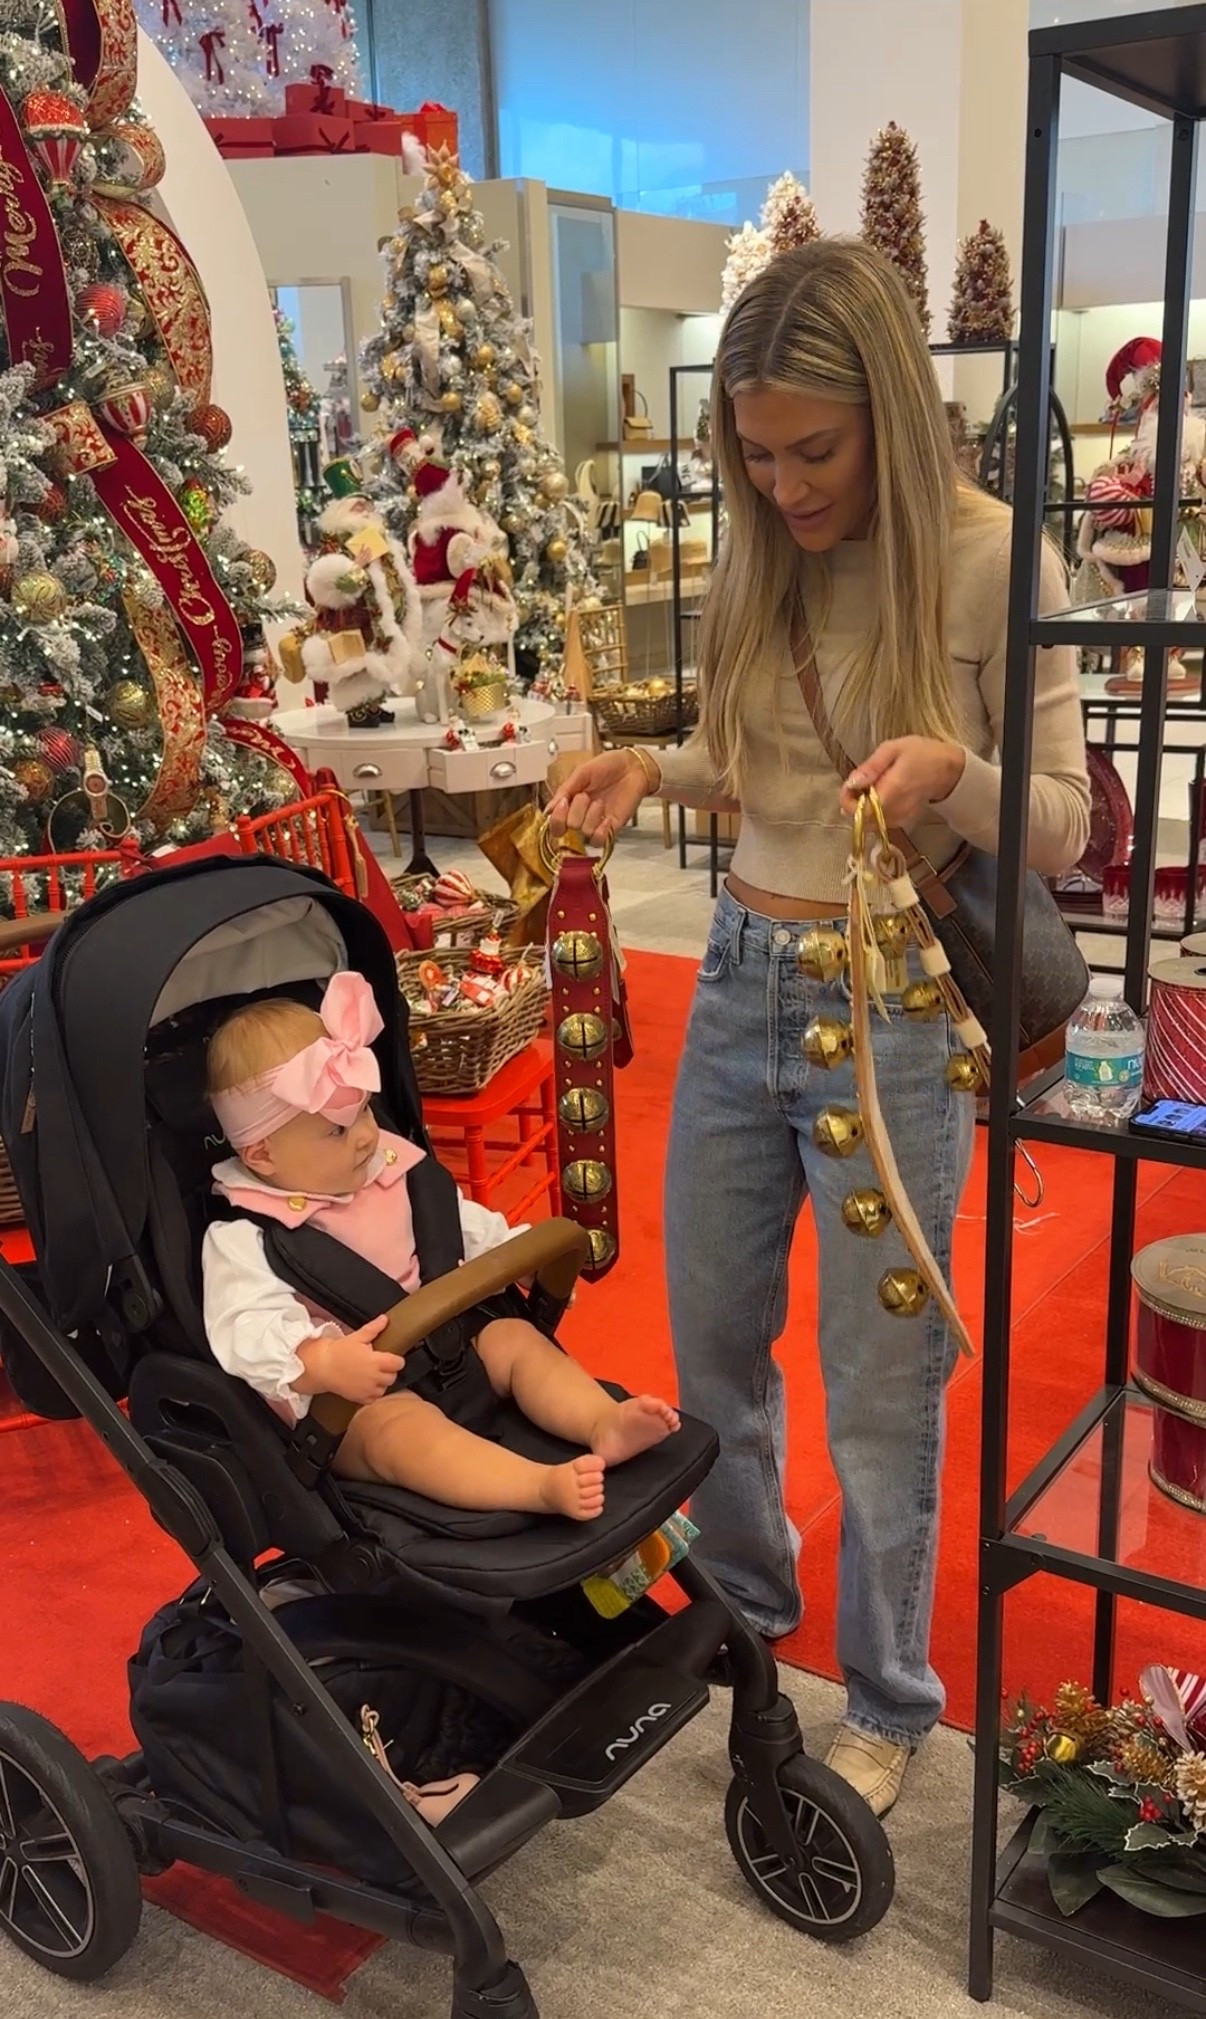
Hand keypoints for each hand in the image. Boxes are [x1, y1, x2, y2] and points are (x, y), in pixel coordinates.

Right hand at [303, 1316, 404, 1404]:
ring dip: (382, 1382)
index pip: (399, 1364)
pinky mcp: (360, 1398)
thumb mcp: (357, 1337)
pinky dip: (372, 1393)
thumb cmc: (338, 1352)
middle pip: (393, 1376)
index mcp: (376, 1361)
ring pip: (385, 1388)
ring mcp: (368, 1389)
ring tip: (372, 1375)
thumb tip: (384, 1319)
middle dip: (389, 1371)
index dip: (397, 1360)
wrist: (322, 1367)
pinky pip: (374, 1398)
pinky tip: (366, 1385)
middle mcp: (374, 1377)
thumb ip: (373, 1329)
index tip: (392, 1358)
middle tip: (379, 1365)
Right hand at [546, 749, 649, 841]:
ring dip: (591, 816)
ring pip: (584, 832)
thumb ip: (565, 790)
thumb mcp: (582, 772)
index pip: (555, 823)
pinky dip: (601, 831)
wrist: (632, 766)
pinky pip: (599, 841)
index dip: (557, 818)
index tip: (564, 803)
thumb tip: (548, 810)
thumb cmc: (608, 765)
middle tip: (586, 795)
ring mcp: (596, 822)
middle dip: (576, 810)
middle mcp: (581, 815)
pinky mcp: (612, 828)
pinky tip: (607, 818)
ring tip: (600, 801)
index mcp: (570, 802)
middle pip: (569, 827)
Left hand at [840, 737, 965, 825]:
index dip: (847, 800)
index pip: (860, 811)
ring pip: (870, 822)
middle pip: (862, 818)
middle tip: (861, 782)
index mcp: (892, 791)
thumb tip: (852, 783)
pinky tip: (881, 794)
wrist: (948, 769)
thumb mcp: (893, 749)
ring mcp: (900, 819)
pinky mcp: (904, 821)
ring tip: (872, 786)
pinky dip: (874, 810)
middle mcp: (895, 810)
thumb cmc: (921, 754)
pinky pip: (880, 822)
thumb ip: (871, 767)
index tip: (850, 785)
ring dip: (864, 806)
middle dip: (854, 802)